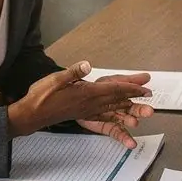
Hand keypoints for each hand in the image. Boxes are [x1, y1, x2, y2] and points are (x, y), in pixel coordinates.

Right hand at [7, 63, 151, 139]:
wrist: (32, 114)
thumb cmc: (42, 95)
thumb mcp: (56, 79)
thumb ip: (73, 73)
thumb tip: (87, 65)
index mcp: (86, 94)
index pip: (113, 90)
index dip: (130, 88)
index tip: (144, 88)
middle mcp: (90, 104)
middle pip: (117, 100)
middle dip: (134, 97)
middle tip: (149, 96)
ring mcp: (86, 110)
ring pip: (112, 109)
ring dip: (127, 107)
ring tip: (140, 108)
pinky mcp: (82, 114)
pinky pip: (103, 115)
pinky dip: (113, 114)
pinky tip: (117, 115)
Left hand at [77, 72, 154, 148]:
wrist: (76, 100)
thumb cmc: (94, 90)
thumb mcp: (111, 81)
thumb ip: (128, 80)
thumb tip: (146, 76)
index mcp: (122, 94)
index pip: (134, 93)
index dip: (141, 93)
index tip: (148, 93)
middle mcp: (121, 106)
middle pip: (133, 109)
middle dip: (141, 110)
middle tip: (148, 111)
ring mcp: (115, 117)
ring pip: (126, 120)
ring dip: (131, 122)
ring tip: (134, 122)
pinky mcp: (108, 127)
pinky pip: (117, 132)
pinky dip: (124, 138)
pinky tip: (131, 143)